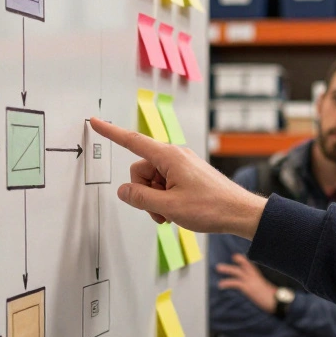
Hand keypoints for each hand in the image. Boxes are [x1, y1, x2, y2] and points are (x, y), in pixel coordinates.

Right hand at [88, 118, 267, 236]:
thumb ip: (140, 198)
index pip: (133, 141)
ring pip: (152, 181)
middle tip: (161, 211)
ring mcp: (182, 165)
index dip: (111, 133)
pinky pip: (165, 184)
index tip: (95, 122)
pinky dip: (165, 199)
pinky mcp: (188, 175)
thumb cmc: (211, 207)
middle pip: (141, 170)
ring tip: (172, 214)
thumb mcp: (169, 206)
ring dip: (155, 200)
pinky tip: (177, 211)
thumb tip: (123, 191)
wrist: (240, 213)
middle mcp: (175, 156)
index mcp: (169, 156)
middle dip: (144, 193)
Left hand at [216, 254, 277, 312]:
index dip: (245, 261)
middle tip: (231, 257)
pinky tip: (220, 285)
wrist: (277, 302)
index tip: (239, 256)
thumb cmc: (274, 298)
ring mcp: (251, 281)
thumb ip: (261, 287)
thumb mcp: (267, 290)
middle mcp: (255, 276)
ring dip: (227, 269)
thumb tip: (258, 290)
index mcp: (260, 277)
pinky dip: (227, 282)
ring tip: (218, 268)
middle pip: (245, 265)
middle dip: (238, 260)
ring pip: (237, 271)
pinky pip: (235, 283)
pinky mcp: (248, 287)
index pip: (252, 266)